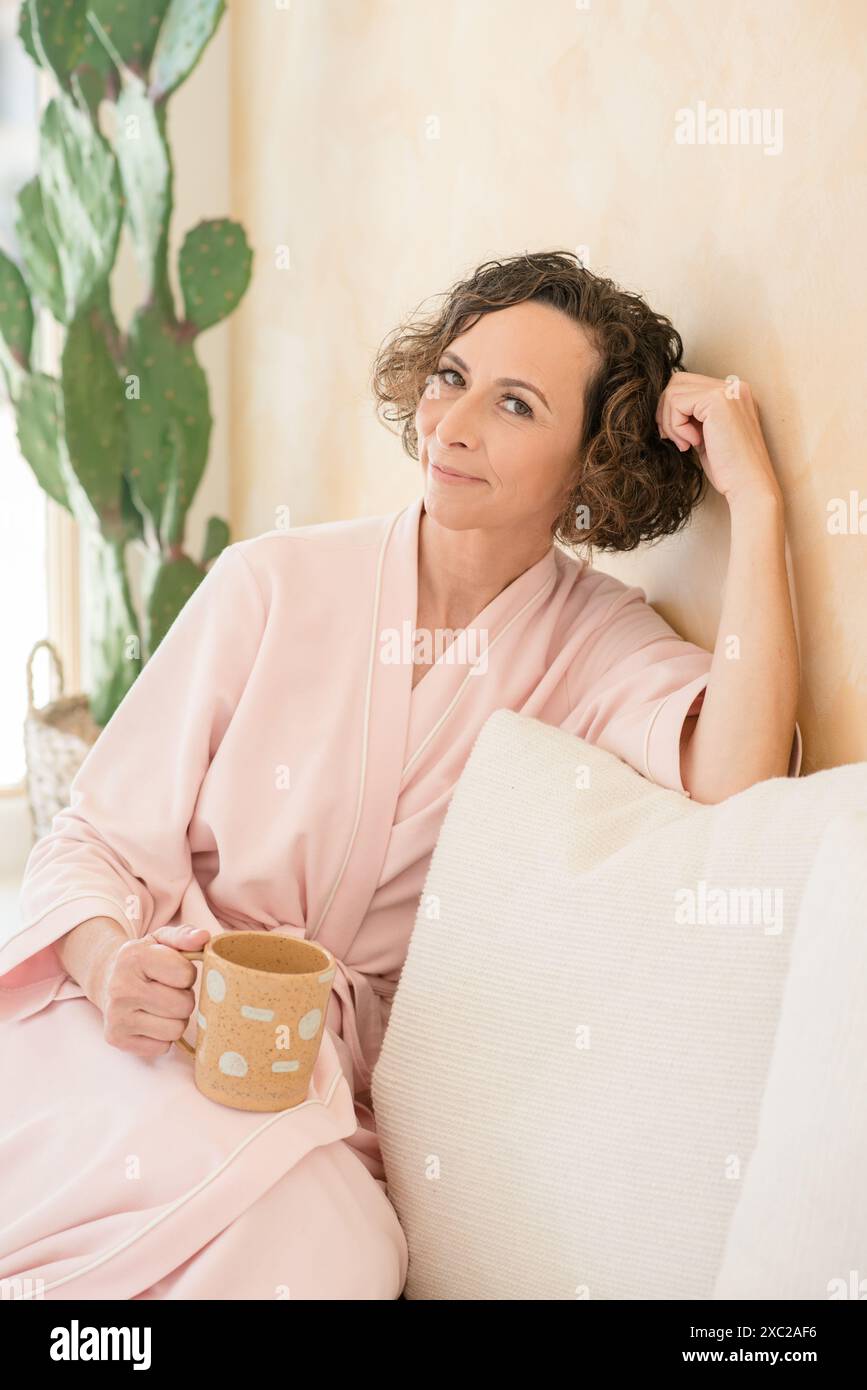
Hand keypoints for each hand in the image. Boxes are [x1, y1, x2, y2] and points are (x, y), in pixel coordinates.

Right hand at [98, 924, 210, 1057]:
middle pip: (184, 1006)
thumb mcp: (161, 940)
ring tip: (162, 1006)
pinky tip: (151, 1020)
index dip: (187, 974)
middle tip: (170, 991)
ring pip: (175, 1030)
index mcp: (134, 957)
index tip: (174, 972)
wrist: (107, 979)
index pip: (186, 975)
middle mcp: (121, 988)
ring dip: (176, 1019)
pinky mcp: (117, 1039)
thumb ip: (185, 936)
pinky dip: (163, 1036)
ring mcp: (116, 1016)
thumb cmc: (144, 960)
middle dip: (184, 998)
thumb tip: (204, 937)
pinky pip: (162, 1047)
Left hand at [656, 371, 782, 508]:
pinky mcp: (717, 400)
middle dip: (666, 411)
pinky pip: (676, 403)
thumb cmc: (728, 469)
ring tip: (685, 444)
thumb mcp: (706, 435)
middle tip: (671, 438)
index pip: (689, 385)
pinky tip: (691, 444)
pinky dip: (676, 426)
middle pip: (678, 382)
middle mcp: (733, 386)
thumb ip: (692, 417)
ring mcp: (727, 390)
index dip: (673, 410)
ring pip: (674, 392)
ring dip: (670, 422)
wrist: (749, 486)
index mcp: (733, 393)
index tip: (675, 437)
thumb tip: (664, 406)